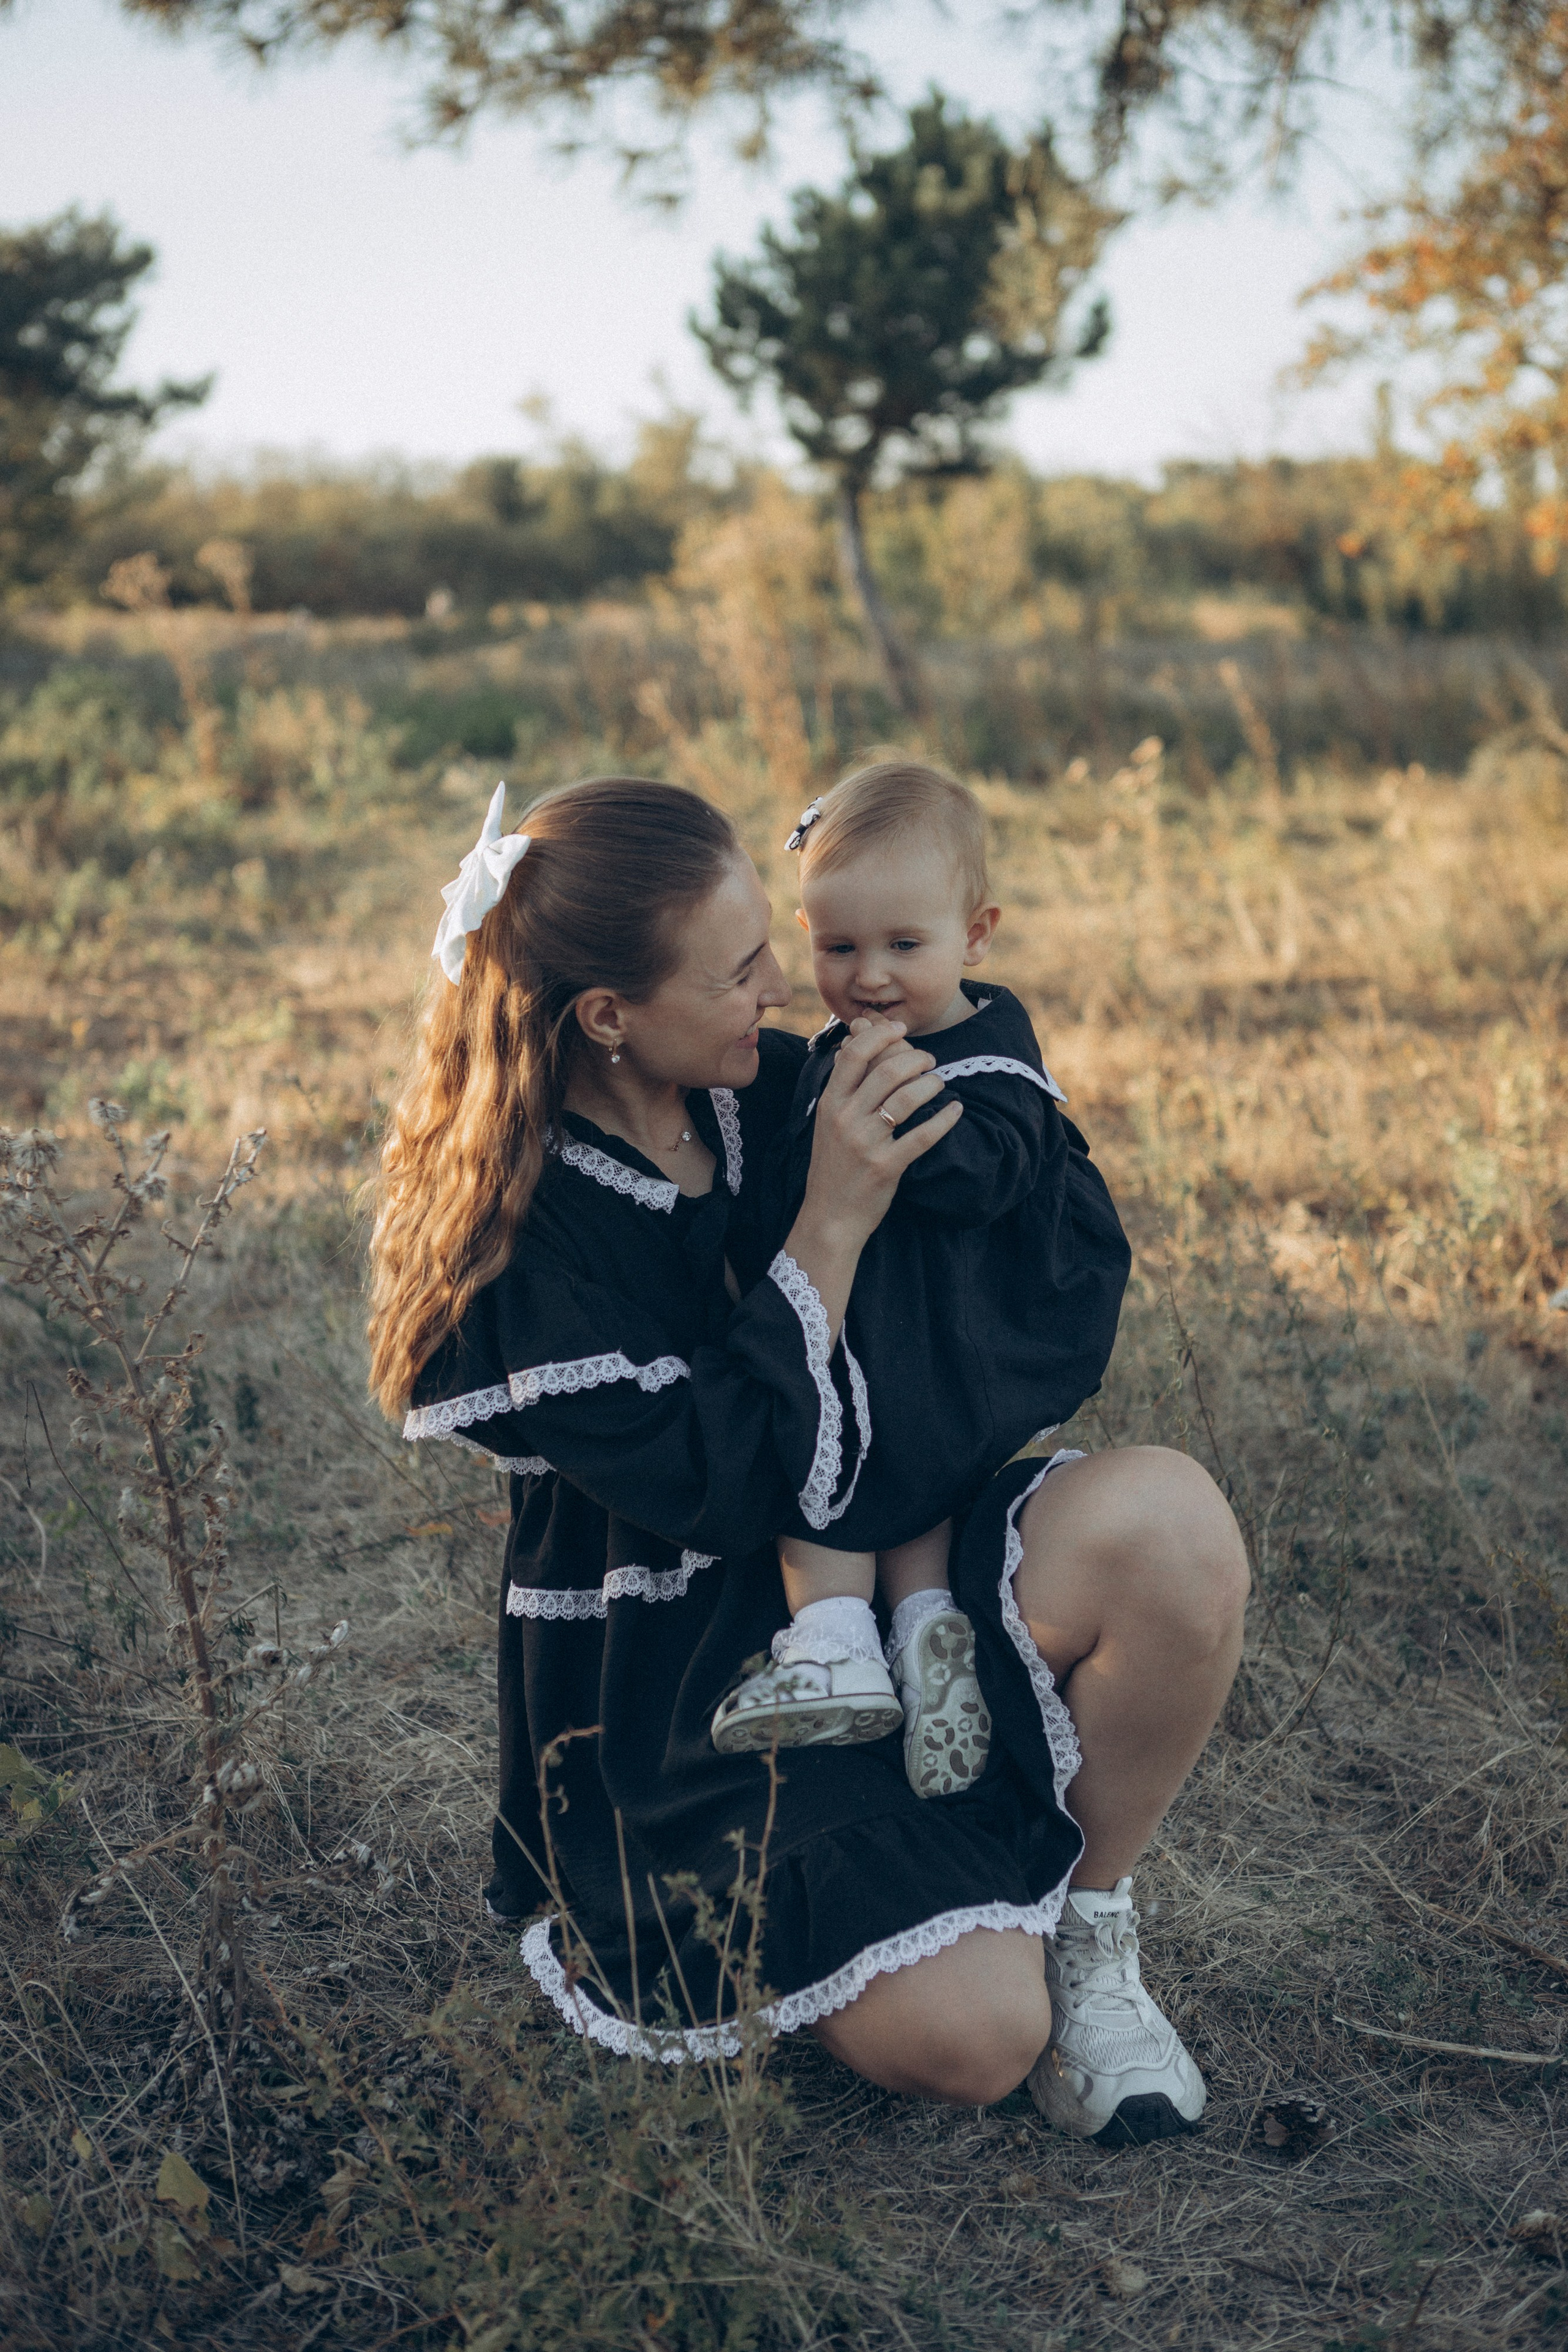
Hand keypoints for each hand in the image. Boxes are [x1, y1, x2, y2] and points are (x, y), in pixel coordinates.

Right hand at [801, 1019, 961, 1246]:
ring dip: (930, 1085)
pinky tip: (956, 1111)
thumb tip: (855, 1044)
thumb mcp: (827, 1124)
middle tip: (929, 1060)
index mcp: (830, 1104)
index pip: (853, 1055)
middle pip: (886, 1071)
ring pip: (906, 1099)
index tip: (901, 1029)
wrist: (830, 1217)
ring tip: (939, 1083)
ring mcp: (866, 1143)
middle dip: (914, 1058)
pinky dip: (945, 1120)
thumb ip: (842, 1088)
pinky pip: (923, 1136)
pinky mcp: (887, 1166)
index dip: (880, 1035)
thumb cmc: (833, 1168)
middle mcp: (845, 1119)